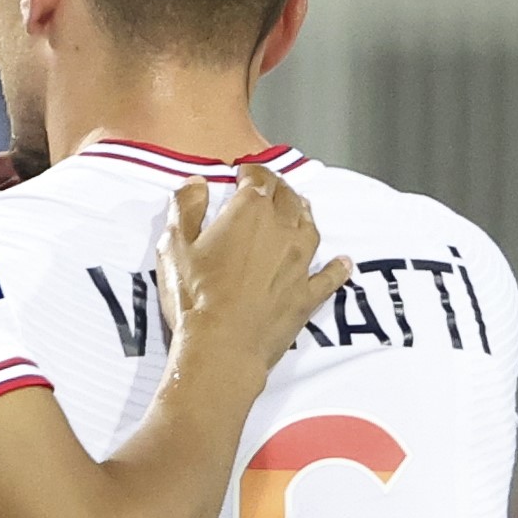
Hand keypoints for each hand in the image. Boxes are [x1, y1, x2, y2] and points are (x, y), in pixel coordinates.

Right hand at [157, 164, 346, 357]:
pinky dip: (337, 268)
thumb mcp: (174, 246)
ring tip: (299, 208)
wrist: (222, 346)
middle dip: (277, 187)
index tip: (242, 171)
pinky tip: (342, 263)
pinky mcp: (306, 294)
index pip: (258, 178)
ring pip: (310, 227)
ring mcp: (299, 262)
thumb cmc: (195, 297)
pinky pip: (329, 276)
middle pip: (287, 198)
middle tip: (267, 186)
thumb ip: (186, 207)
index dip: (251, 171)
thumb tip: (197, 182)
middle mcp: (282, 230)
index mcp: (249, 213)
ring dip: (304, 213)